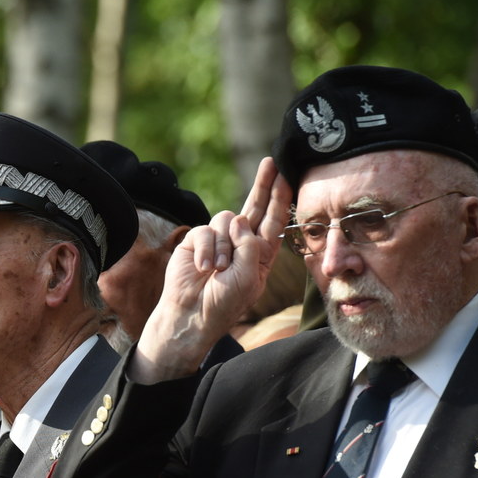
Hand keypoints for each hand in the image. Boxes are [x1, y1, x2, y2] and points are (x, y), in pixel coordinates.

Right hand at [129, 158, 291, 382]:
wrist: (190, 314)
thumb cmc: (224, 302)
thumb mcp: (249, 278)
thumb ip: (251, 246)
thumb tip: (240, 218)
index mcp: (260, 253)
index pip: (273, 220)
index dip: (280, 198)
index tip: (286, 176)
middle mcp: (241, 242)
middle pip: (254, 206)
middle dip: (262, 184)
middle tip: (269, 162)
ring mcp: (219, 240)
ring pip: (227, 220)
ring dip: (223, 247)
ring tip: (217, 270)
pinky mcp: (196, 240)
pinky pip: (205, 231)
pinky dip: (205, 251)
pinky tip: (202, 268)